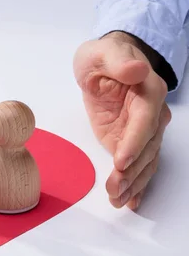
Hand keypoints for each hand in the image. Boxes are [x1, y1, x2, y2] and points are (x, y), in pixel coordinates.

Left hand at [73, 31, 171, 209]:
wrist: (105, 62)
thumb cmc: (103, 55)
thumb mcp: (103, 53)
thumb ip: (119, 62)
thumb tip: (137, 70)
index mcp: (148, 91)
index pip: (145, 122)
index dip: (134, 143)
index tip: (121, 161)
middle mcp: (152, 114)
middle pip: (147, 148)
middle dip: (131, 172)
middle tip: (113, 189)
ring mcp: (144, 130)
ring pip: (145, 161)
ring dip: (133, 183)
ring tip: (117, 200)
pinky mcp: (132, 140)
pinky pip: (139, 164)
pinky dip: (136, 184)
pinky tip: (130, 202)